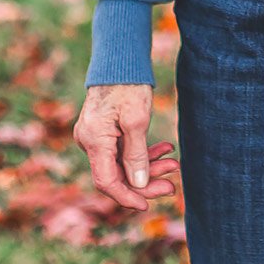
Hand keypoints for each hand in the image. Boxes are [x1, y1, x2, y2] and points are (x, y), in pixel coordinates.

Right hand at [74, 83, 177, 211]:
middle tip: (172, 186)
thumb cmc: (128, 85)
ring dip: (148, 166)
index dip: (127, 197)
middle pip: (116, 175)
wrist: (119, 60)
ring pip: (122, 163)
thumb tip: (139, 185)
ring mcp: (95, 136)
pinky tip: (165, 149)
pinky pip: (122, 150)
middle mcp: (89, 141)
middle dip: (145, 181)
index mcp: (94, 140)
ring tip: (174, 163)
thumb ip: (137, 155)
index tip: (148, 204)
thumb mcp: (137, 120)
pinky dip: (142, 153)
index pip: (107, 182)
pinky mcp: (103, 131)